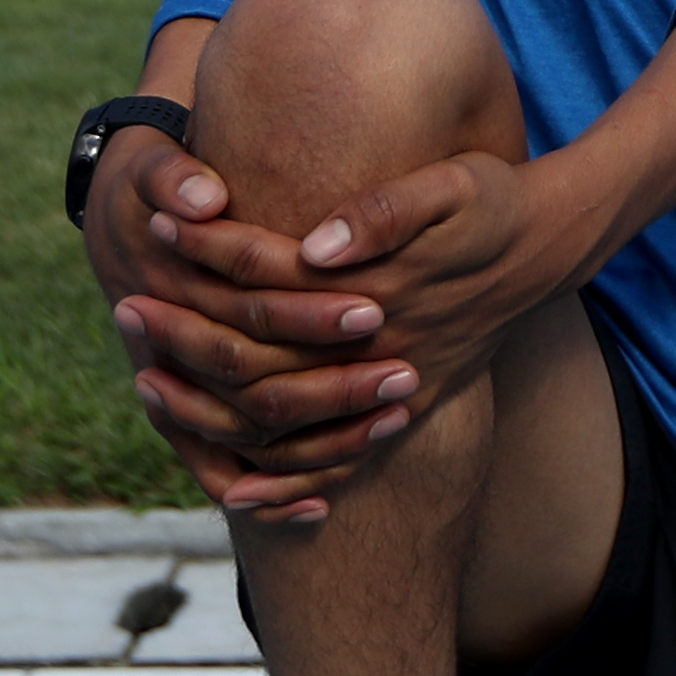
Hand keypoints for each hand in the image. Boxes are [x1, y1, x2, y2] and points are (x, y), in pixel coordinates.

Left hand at [122, 145, 602, 523]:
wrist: (551, 247)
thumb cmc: (495, 203)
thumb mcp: (454, 188)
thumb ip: (385, 214)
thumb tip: (313, 249)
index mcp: (381, 293)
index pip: (275, 287)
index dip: (213, 258)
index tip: (158, 230)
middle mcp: (379, 352)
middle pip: (265, 364)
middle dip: (188, 340)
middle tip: (124, 312)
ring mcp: (390, 387)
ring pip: (286, 423)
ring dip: (213, 409)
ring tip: (144, 381)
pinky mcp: (400, 406)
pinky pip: (332, 461)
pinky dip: (282, 478)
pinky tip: (233, 486)